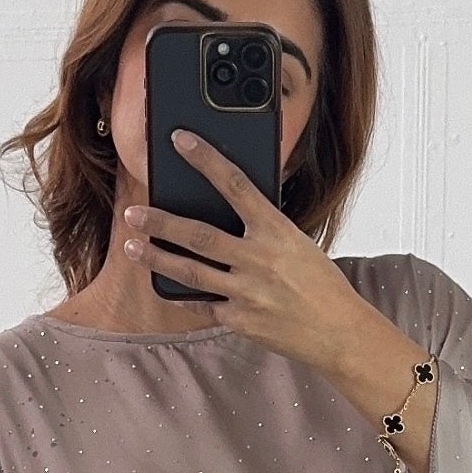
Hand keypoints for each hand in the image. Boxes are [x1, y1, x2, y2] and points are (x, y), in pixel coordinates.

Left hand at [120, 138, 367, 375]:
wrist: (339, 332)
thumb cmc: (321, 284)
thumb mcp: (298, 244)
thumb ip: (264, 230)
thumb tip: (230, 212)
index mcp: (276, 230)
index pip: (235, 184)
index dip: (205, 159)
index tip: (179, 140)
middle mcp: (258, 259)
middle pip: (198, 235)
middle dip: (160, 223)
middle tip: (133, 213)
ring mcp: (246, 292)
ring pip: (190, 272)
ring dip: (156, 258)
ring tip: (132, 247)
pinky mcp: (239, 320)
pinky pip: (201, 305)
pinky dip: (182, 295)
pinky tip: (164, 286)